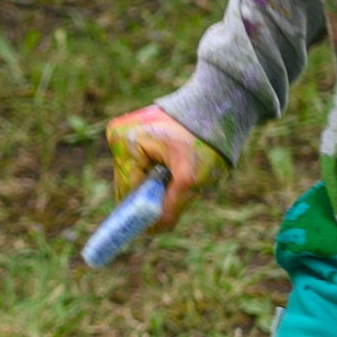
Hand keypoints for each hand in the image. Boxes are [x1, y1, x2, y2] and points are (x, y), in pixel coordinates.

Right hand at [105, 104, 215, 225]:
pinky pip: (143, 162)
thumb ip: (170, 208)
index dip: (143, 210)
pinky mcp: (136, 131)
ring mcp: (125, 131)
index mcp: (124, 143)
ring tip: (181, 170)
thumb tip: (152, 231)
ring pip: (138, 174)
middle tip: (180, 189)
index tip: (161, 221)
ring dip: (158, 181)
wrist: (218, 104)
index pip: (126, 192)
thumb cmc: (205, 138)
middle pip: (131, 184)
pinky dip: (160, 169)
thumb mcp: (190, 179)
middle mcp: (118, 135)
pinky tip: (178, 160)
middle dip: (154, 192)